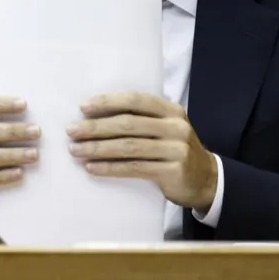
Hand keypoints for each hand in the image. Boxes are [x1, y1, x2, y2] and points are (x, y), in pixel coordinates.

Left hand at [68, 91, 217, 210]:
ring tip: (75, 150)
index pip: (134, 100)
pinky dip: (109, 167)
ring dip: (97, 148)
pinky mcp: (173, 171)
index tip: (82, 107)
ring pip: (128, 147)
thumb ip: (140, 118)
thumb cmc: (173, 149)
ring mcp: (176, 149)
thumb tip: (93, 115)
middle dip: (95, 127)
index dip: (107, 102)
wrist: (206, 179)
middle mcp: (175, 126)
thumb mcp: (164, 127)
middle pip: (128, 124)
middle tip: (71, 131)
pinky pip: (134, 168)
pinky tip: (92, 167)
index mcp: (171, 110)